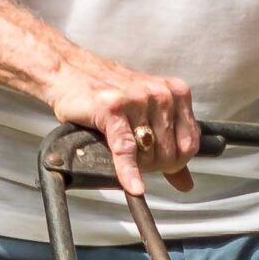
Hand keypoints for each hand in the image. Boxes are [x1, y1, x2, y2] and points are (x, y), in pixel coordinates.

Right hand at [46, 55, 199, 197]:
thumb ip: (170, 149)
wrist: (68, 72)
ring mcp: (137, 99)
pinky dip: (129, 172)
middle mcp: (161, 94)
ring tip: (119, 149)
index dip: (175, 162)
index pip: (189, 145)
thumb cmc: (109, 97)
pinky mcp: (112, 108)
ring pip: (148, 154)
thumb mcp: (146, 117)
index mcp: (176, 93)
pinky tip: (132, 186)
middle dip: (152, 164)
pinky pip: (126, 150)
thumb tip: (186, 184)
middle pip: (170, 154)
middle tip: (134, 155)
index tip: (159, 162)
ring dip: (136, 164)